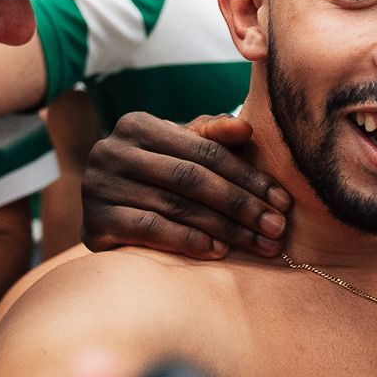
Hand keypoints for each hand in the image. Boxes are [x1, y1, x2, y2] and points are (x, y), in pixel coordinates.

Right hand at [82, 112, 289, 258]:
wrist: (107, 213)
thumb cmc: (158, 174)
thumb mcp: (183, 149)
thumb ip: (213, 135)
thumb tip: (245, 128)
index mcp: (137, 124)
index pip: (205, 151)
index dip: (248, 176)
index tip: (283, 201)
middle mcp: (111, 150)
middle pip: (192, 179)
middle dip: (241, 205)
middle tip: (277, 229)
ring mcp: (98, 187)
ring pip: (175, 206)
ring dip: (223, 227)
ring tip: (257, 243)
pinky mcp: (92, 223)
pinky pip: (150, 230)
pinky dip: (187, 240)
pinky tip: (218, 252)